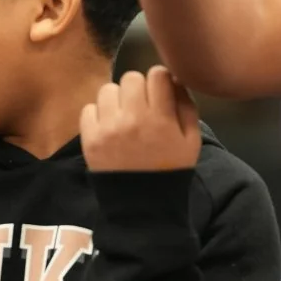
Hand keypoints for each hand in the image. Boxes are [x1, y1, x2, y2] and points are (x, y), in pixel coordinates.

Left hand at [80, 66, 200, 171]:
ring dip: (116, 99)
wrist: (143, 206)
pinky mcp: (90, 139)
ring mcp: (108, 128)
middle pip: (130, 78)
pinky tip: (108, 127)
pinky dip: (98, 114)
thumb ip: (186, 106)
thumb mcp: (191, 141)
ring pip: (107, 90)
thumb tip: (175, 79)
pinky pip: (89, 109)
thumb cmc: (171, 170)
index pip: (157, 75)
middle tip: (140, 104)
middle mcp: (132, 118)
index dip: (160, 80)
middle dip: (138, 88)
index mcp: (161, 118)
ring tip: (123, 115)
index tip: (159, 92)